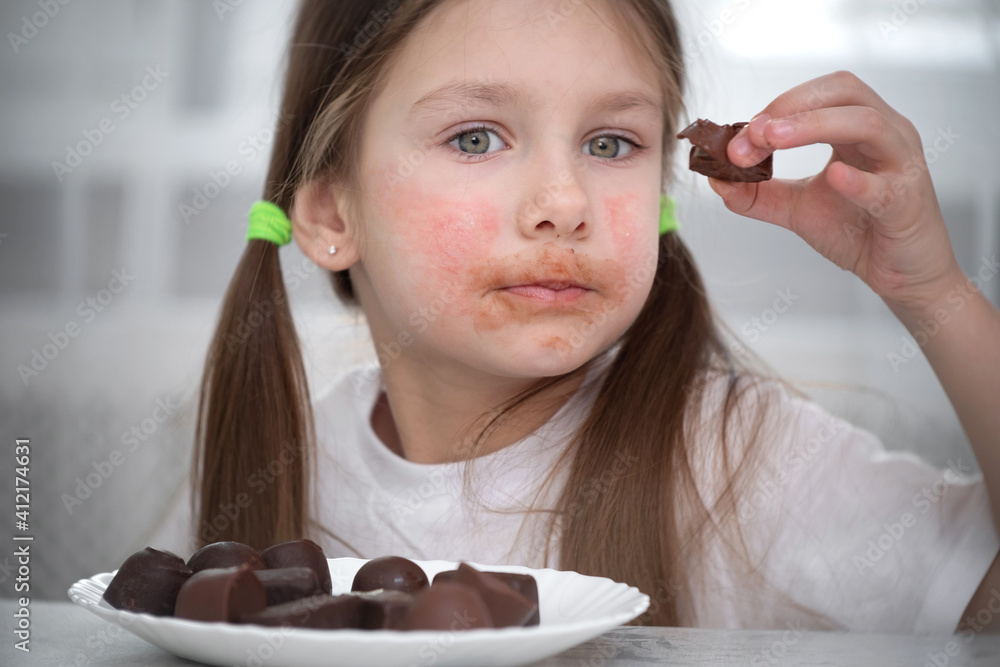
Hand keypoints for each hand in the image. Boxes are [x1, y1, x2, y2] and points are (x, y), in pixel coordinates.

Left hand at [708, 70, 963, 316]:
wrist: (899, 275)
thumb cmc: (858, 230)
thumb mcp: (795, 208)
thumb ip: (755, 194)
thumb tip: (714, 179)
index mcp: (857, 128)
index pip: (819, 94)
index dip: (777, 105)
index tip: (739, 135)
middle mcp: (886, 134)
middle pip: (844, 93)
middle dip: (791, 108)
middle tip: (752, 132)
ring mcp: (902, 166)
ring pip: (868, 124)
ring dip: (815, 126)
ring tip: (773, 140)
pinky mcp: (908, 205)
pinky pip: (886, 187)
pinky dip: (858, 180)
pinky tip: (833, 177)